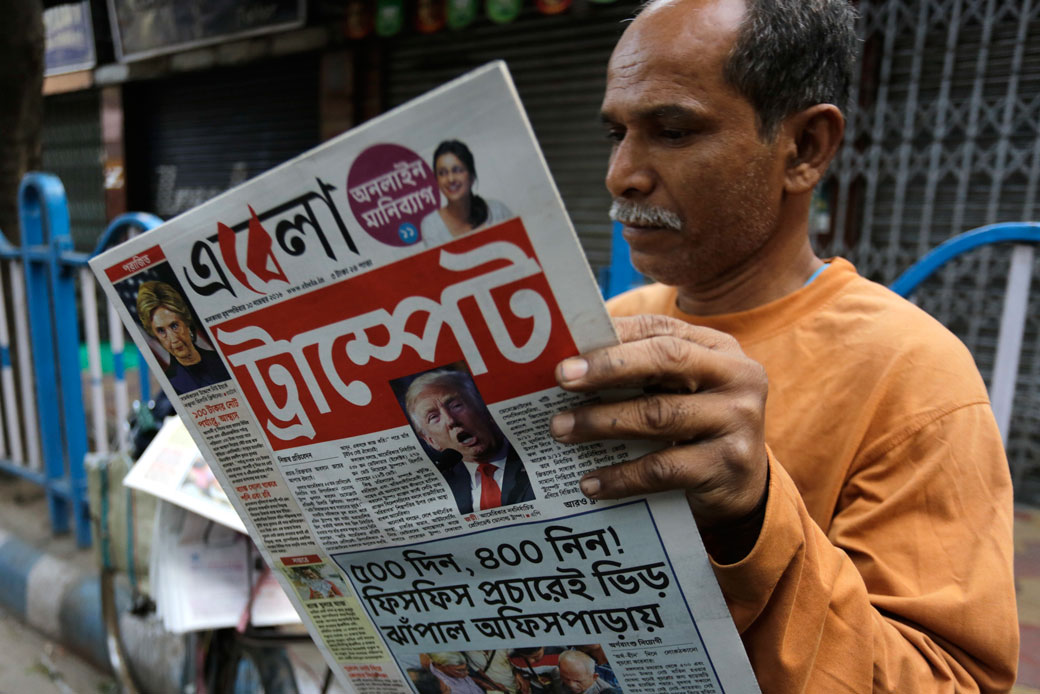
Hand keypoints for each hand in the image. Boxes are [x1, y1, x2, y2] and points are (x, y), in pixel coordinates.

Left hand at [550, 314, 768, 530]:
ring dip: (602, 422)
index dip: (614, 338)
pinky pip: (663, 468)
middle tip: (562, 378)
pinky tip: (590, 482)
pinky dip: (621, 476)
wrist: (742, 489)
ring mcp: (737, 421)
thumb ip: (642, 373)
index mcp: (718, 349)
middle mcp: (736, 377)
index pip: (661, 331)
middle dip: (608, 368)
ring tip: (562, 430)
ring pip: (658, 415)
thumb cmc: (695, 429)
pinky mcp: (727, 465)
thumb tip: (571, 363)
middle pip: (666, 359)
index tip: (569, 350)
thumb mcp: (679, 392)